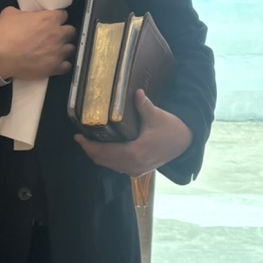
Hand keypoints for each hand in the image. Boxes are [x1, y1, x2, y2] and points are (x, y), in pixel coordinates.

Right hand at [0, 7, 75, 80]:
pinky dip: (62, 64)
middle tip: (54, 36)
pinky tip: (55, 63)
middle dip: (64, 32)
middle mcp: (57, 35)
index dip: (57, 18)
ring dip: (64, 48)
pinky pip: (67, 66)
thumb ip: (25, 13)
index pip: (63, 15)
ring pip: (70, 49)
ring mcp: (57, 52)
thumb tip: (28, 16)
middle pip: (71, 31)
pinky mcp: (54, 68)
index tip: (51, 22)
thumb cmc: (3, 33)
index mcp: (49, 19)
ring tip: (55, 51)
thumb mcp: (10, 13)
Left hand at [75, 90, 191, 173]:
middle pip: (102, 160)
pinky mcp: (137, 171)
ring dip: (97, 155)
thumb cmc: (171, 129)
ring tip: (88, 142)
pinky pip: (116, 167)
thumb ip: (143, 105)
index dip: (88, 145)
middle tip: (80, 138)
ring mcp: (134, 170)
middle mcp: (132, 165)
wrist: (185, 143)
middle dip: (89, 150)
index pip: (104, 152)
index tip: (77, 136)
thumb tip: (136, 92)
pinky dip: (106, 159)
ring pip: (108, 165)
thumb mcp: (156, 116)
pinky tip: (102, 149)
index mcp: (134, 153)